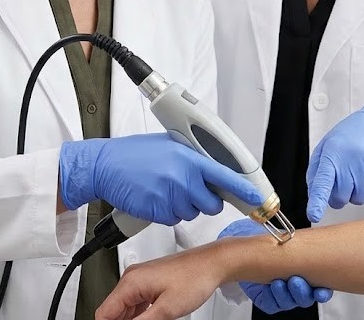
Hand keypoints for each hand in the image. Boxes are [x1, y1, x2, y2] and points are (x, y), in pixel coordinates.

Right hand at [58, 133, 262, 225]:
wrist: (104, 166)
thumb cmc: (131, 155)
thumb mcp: (167, 145)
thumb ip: (190, 158)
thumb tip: (209, 167)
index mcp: (188, 157)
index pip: (226, 176)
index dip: (245, 191)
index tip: (259, 200)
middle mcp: (183, 176)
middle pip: (211, 203)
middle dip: (204, 201)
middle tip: (186, 190)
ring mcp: (171, 195)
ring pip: (192, 212)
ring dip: (182, 206)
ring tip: (162, 189)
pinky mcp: (159, 211)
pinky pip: (173, 219)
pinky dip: (166, 212)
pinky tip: (154, 198)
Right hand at [95, 245, 227, 319]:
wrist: (212, 264)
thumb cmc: (195, 278)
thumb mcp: (166, 310)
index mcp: (131, 282)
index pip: (104, 313)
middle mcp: (132, 277)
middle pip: (113, 310)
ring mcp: (141, 278)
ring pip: (124, 307)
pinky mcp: (149, 281)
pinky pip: (136, 302)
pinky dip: (138, 315)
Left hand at [218, 218, 331, 312]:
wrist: (246, 246)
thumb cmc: (270, 242)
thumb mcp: (289, 239)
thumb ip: (303, 238)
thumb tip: (315, 221)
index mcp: (307, 275)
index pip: (321, 290)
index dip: (323, 292)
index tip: (322, 289)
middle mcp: (296, 288)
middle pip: (306, 299)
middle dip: (302, 291)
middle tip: (295, 280)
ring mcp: (282, 295)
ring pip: (289, 302)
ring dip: (286, 293)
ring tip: (279, 281)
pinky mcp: (267, 300)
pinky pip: (272, 304)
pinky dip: (272, 296)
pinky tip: (270, 286)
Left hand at [306, 102, 363, 222]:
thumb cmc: (347, 139)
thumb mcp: (325, 148)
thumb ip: (316, 172)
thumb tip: (315, 197)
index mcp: (331, 155)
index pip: (322, 182)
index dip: (318, 201)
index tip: (314, 215)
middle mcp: (350, 162)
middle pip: (340, 199)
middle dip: (339, 196)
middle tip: (343, 180)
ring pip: (358, 200)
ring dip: (356, 192)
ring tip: (358, 172)